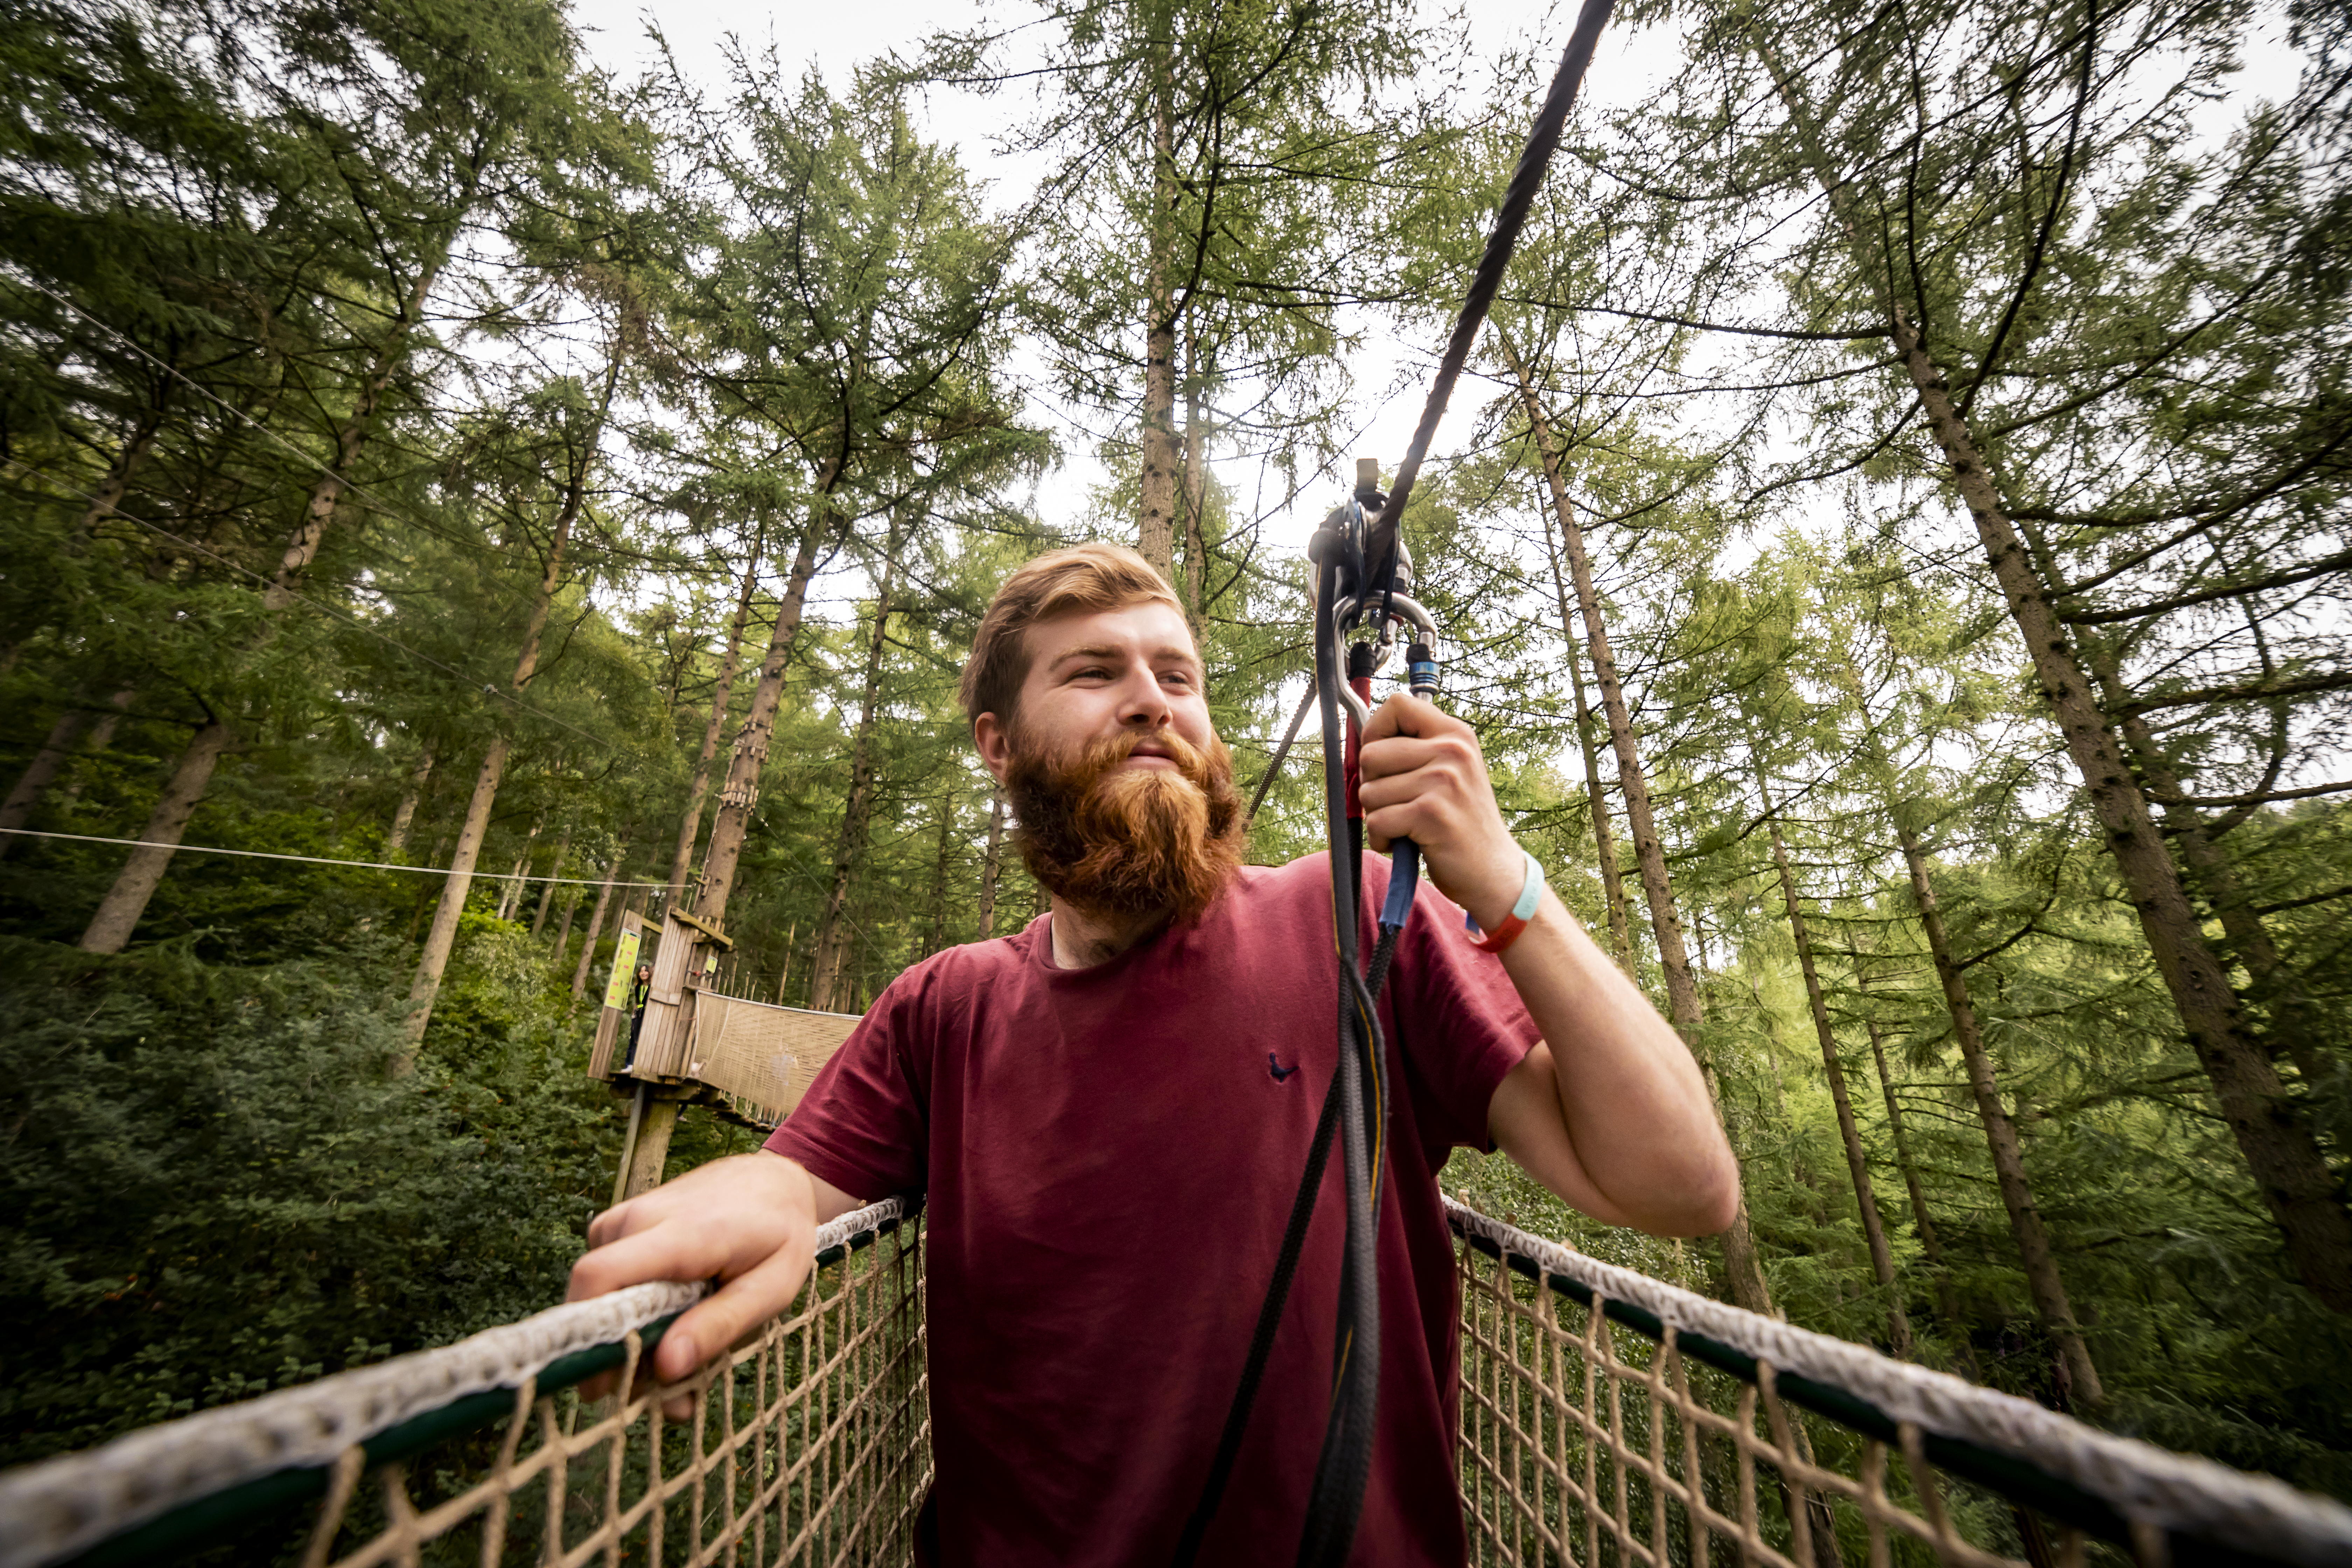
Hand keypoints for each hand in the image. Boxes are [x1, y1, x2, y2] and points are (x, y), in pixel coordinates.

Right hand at [567, 1151, 817, 1407]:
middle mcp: (639, 1219)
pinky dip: (635, 1311)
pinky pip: (609, 1282)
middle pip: (595, 1300)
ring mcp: (624, 1218)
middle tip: (673, 1393)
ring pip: (601, 1297)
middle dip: (623, 1355)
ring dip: (634, 1337)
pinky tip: (673, 1320)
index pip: (600, 1275)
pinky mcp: (618, 1226)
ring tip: (685, 1355)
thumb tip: (666, 1367)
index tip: (606, 1385)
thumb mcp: (772, 1289)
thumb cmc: (779, 1236)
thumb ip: (720, 1326)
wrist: (773, 1182)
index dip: (591, 1334)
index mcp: (682, 1233)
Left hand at [1358, 693, 1525, 931]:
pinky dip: (1381, 838)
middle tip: (1397, 803)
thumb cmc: (1460, 821)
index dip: (1375, 730)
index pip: (1397, 704)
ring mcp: (1443, 781)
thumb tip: (1360, 740)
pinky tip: (1404, 842)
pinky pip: (1377, 820)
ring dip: (1377, 816)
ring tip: (1406, 825)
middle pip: (1370, 753)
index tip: (1382, 759)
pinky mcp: (1431, 813)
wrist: (1493, 871)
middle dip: (1372, 785)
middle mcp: (1451, 750)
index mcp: (1455, 734)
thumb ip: (1415, 750)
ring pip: (1368, 791)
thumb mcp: (1450, 772)